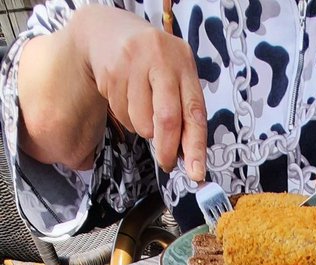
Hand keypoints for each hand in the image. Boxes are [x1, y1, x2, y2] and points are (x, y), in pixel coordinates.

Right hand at [79, 5, 206, 175]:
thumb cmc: (151, 62)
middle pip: (167, 119)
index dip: (196, 147)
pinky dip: (127, 117)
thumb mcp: (174, 77)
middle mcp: (161, 60)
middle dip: (167, 150)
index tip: (197, 174)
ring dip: (143, 129)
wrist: (109, 32)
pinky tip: (126, 96)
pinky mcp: (112, 74)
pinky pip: (123, 115)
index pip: (195, 111)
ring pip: (142, 123)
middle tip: (166, 163)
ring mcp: (134, 65)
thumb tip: (187, 156)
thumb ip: (183, 110)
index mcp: (183, 63)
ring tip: (142, 106)